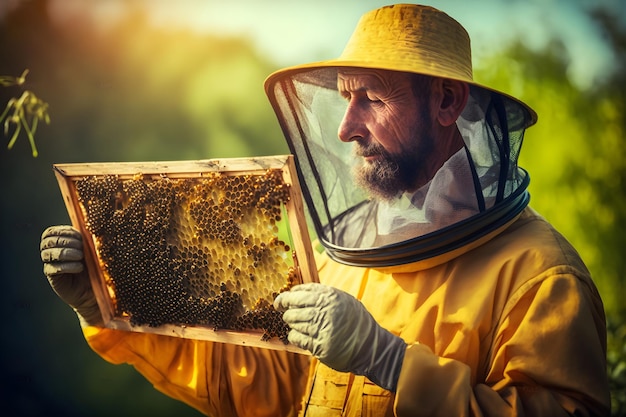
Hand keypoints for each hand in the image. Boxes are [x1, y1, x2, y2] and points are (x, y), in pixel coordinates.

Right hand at [40, 225, 101, 326]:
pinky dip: (66, 266)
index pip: (52, 232)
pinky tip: (79, 267)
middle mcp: (52, 252)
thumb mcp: (92, 250)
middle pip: (48, 241)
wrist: (95, 288)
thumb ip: (87, 239)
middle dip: (65, 241)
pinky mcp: (53, 277)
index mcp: (60, 242)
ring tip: (80, 256)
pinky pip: (53, 268)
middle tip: (81, 247)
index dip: (64, 231)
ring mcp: (51, 264)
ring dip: (65, 252)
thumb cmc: (95, 266)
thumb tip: (89, 227)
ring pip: (47, 253)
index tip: (79, 236)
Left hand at [274, 283, 405, 391]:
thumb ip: (323, 294)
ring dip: (291, 322)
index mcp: (330, 297)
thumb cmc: (355, 321)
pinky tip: (298, 334)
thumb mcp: (344, 300)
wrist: (370, 346)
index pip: (300, 292)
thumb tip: (296, 291)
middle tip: (283, 311)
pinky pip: (297, 338)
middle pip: (293, 307)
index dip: (287, 296)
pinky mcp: (319, 346)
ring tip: (294, 323)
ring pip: (293, 322)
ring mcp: (322, 328)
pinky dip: (294, 335)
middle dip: (285, 309)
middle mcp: (325, 310)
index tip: (282, 300)